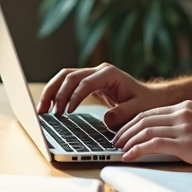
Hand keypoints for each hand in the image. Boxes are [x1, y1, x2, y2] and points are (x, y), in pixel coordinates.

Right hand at [37, 63, 168, 128]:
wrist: (151, 97)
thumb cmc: (146, 102)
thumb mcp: (138, 110)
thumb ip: (123, 114)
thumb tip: (106, 120)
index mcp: (109, 74)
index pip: (85, 81)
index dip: (73, 96)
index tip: (67, 112)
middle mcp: (99, 71)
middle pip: (69, 75)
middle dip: (56, 93)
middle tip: (48, 112)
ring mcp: (92, 75)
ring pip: (64, 77)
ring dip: (51, 91)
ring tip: (41, 109)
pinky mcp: (89, 83)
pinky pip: (68, 84)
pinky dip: (56, 93)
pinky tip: (49, 107)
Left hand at [114, 100, 191, 173]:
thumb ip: (189, 127)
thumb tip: (173, 140)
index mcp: (188, 106)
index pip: (151, 111)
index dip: (133, 122)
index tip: (124, 132)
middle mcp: (183, 112)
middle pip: (143, 118)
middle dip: (126, 131)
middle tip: (115, 142)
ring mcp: (184, 127)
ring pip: (145, 130)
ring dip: (128, 141)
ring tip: (118, 150)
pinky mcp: (186, 143)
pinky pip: (153, 144)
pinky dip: (137, 150)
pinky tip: (129, 157)